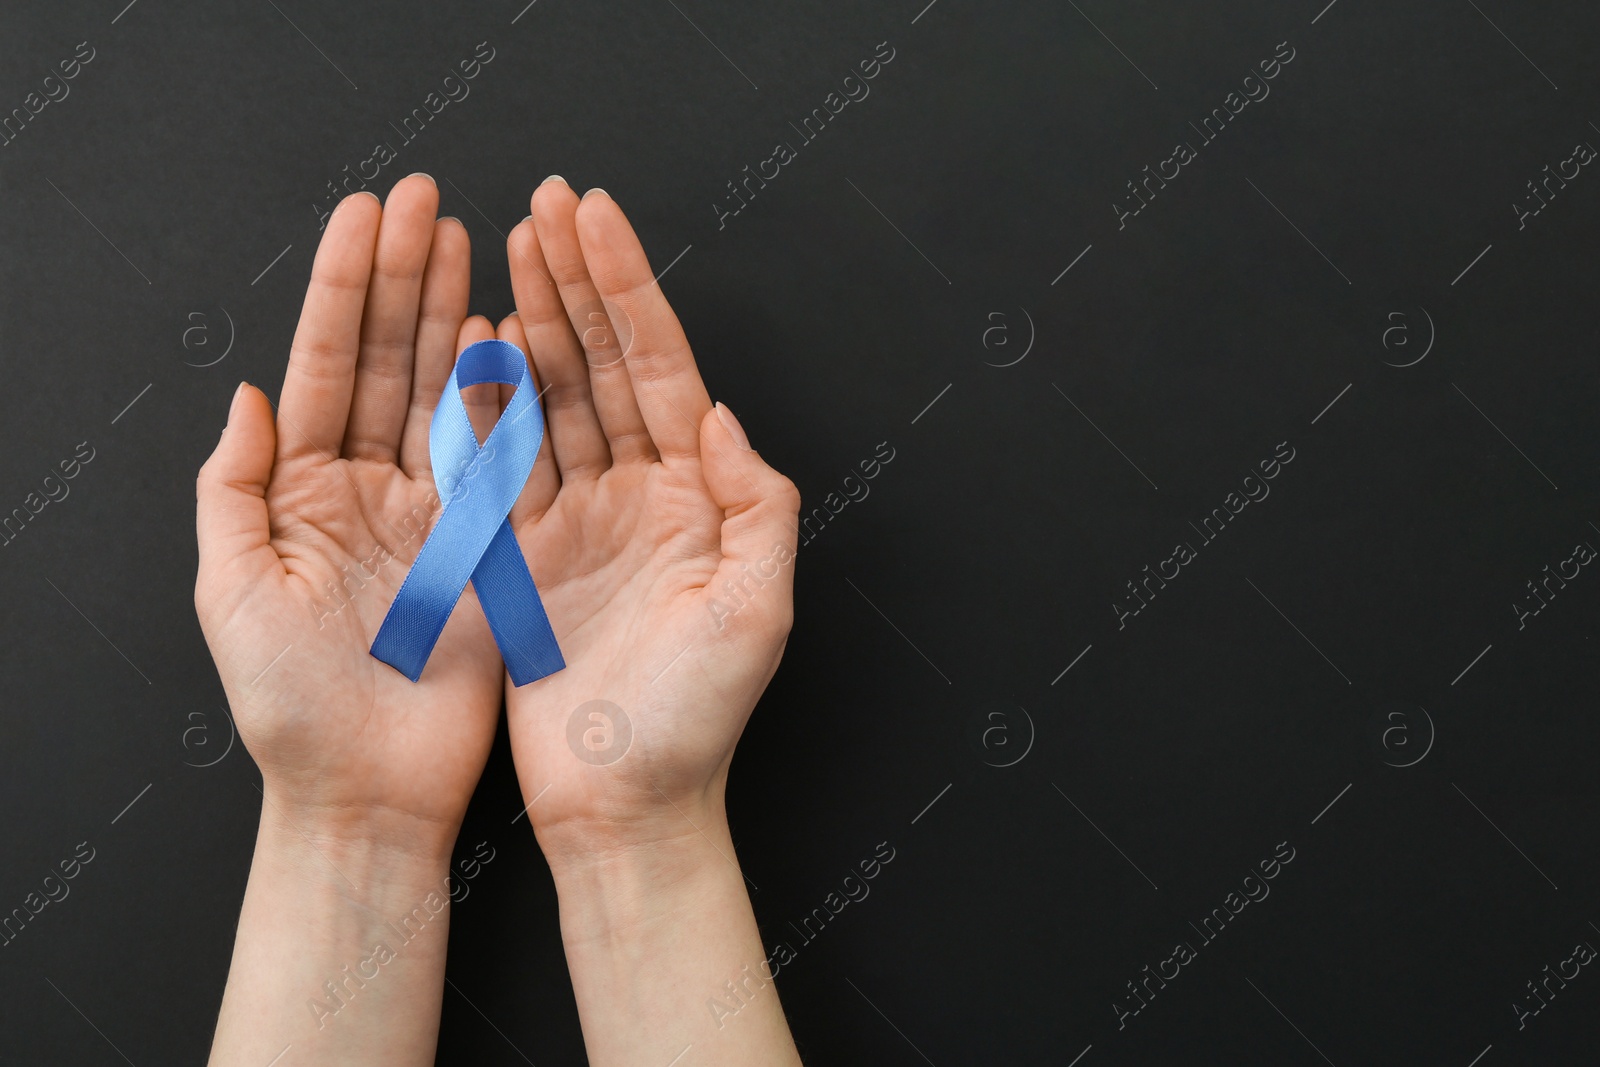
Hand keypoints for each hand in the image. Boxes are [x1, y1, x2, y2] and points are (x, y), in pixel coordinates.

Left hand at [194, 174, 502, 854]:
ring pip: (445, 393)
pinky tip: (509, 335)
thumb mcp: (231, 594)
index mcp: (300, 493)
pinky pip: (497, 457)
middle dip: (404, 276)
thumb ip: (233, 490)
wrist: (371, 792)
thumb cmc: (290, 708)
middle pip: (389, 362)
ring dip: (455, 315)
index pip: (326, 367)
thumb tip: (248, 394)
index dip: (344, 288)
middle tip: (427, 200)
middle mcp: (366, 490)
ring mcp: (431, 514)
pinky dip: (505, 396)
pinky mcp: (485, 546)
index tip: (367, 215)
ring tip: (468, 241)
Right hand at [491, 181, 801, 858]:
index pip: (658, 369)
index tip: (595, 219)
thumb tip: (720, 412)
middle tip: (546, 203)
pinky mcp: (522, 555)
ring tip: (509, 245)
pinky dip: (487, 402)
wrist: (623, 805)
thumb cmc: (698, 720)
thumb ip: (756, 504)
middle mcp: (640, 496)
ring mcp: (578, 520)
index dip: (628, 291)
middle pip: (603, 365)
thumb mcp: (757, 610)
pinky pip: (502, 462)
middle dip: (576, 281)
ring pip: (551, 398)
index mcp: (697, 497)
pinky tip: (476, 344)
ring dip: (531, 321)